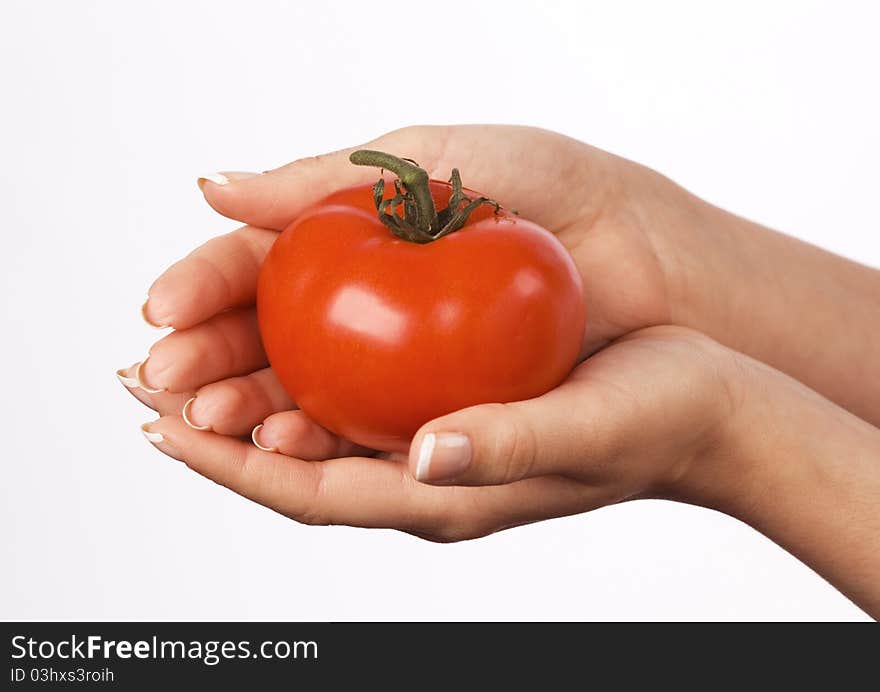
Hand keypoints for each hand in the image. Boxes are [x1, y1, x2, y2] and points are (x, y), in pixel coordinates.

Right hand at [120, 125, 696, 450]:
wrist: (658, 262)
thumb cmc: (560, 194)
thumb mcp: (437, 159)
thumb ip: (326, 175)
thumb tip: (212, 186)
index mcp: (354, 243)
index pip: (254, 269)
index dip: (201, 291)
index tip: (159, 312)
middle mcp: (365, 313)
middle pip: (259, 342)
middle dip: (201, 362)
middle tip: (158, 379)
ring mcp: (397, 369)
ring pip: (295, 394)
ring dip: (240, 409)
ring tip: (200, 417)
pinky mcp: (435, 413)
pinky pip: (358, 432)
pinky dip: (311, 439)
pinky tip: (279, 438)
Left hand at [136, 326, 741, 540]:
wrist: (705, 411)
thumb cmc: (654, 421)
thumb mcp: (583, 432)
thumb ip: (504, 448)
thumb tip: (424, 454)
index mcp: (444, 495)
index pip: (308, 492)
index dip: (226, 465)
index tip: (159, 425)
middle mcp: (427, 477)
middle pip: (293, 466)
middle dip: (213, 433)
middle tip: (146, 379)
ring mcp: (437, 446)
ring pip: (317, 433)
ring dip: (248, 402)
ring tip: (189, 363)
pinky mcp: (454, 409)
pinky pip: (360, 401)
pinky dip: (308, 376)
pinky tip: (287, 338)